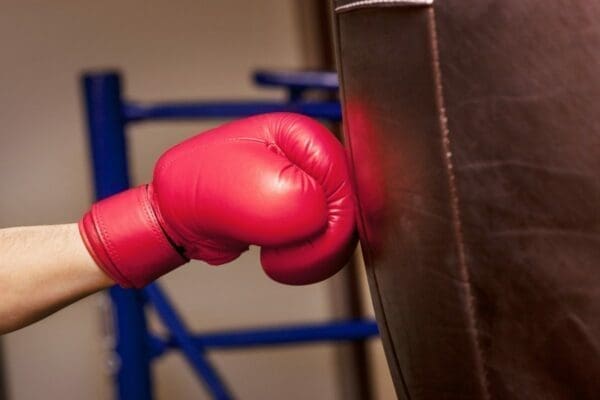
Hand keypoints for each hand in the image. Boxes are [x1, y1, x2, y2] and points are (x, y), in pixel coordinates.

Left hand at [80, 113, 356, 287]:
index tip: (295, 235)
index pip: (344, 179)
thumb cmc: (196, 191)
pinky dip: (306, 257)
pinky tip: (278, 253)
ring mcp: (308, 182)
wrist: (180, 216)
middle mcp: (308, 155)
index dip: (328, 218)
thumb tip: (322, 215)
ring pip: (339, 228)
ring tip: (274, 251)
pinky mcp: (305, 209)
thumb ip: (292, 201)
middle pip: (347, 206)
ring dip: (311, 252)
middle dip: (318, 241)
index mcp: (298, 133)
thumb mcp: (240, 192)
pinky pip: (326, 241)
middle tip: (279, 250)